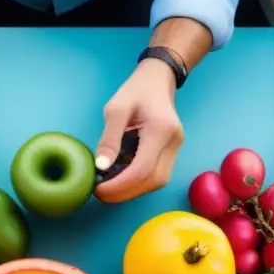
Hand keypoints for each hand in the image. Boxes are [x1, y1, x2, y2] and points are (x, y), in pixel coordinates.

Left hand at [93, 59, 183, 203]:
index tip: (98, 189)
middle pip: (152, 181)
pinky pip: (156, 175)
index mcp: (161, 130)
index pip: (142, 169)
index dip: (119, 185)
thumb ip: (109, 139)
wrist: (158, 81)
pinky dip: (138, 182)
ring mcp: (176, 149)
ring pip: (156, 182)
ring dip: (132, 190)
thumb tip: (101, 167)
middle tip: (101, 192)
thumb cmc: (136, 91)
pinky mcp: (172, 153)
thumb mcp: (116, 109)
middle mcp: (173, 143)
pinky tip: (121, 178)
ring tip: (109, 187)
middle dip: (125, 192)